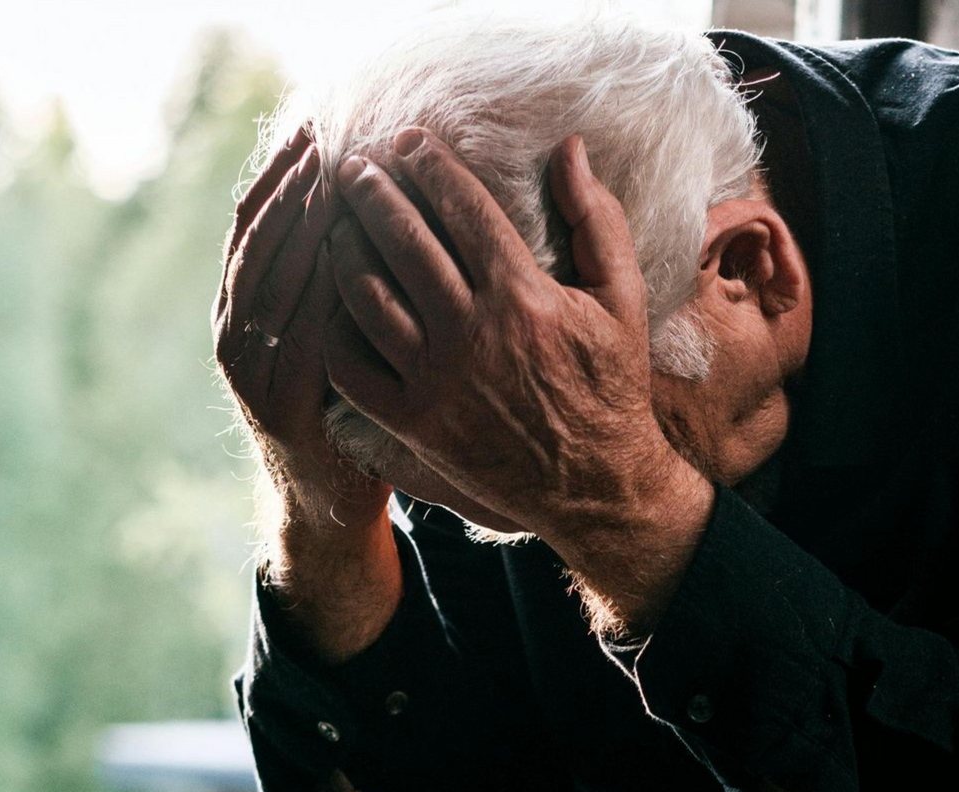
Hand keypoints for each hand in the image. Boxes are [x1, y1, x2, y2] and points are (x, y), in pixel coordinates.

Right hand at [212, 123, 391, 540]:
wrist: (327, 503)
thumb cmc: (341, 411)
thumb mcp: (324, 340)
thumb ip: (324, 285)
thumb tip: (351, 208)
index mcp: (239, 312)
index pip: (251, 226)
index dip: (276, 174)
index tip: (309, 127)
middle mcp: (235, 334)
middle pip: (257, 241)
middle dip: (288, 184)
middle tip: (321, 133)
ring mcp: (251, 370)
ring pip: (270, 279)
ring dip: (297, 224)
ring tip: (328, 173)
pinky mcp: (278, 402)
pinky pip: (296, 332)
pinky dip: (314, 287)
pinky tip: (339, 250)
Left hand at [321, 129, 703, 553]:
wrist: (595, 484)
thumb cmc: (611, 385)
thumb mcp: (623, 299)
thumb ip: (596, 220)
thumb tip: (570, 149)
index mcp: (523, 296)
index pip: (462, 209)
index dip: (428, 165)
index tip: (406, 140)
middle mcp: (472, 335)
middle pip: (402, 241)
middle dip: (370, 193)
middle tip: (353, 168)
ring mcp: (435, 381)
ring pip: (366, 297)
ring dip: (344, 250)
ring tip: (337, 225)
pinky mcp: (412, 422)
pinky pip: (351, 365)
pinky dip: (335, 326)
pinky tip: (336, 301)